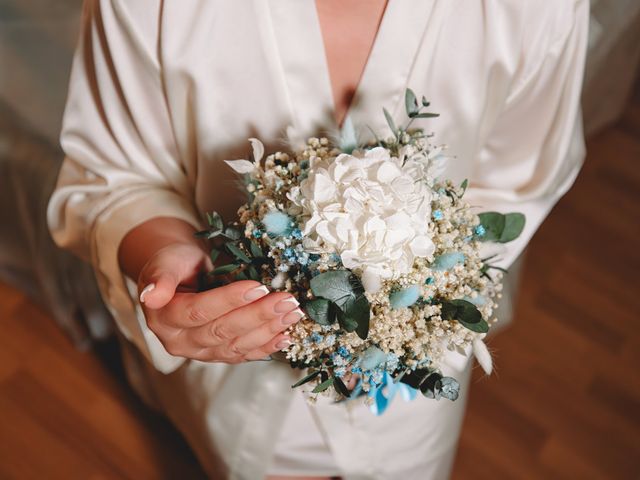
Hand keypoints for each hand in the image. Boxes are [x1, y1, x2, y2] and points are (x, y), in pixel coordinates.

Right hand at [137, 243, 303, 362]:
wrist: (179, 274)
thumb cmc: (174, 263)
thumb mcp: (165, 262)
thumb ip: (160, 278)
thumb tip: (149, 295)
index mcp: (163, 319)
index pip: (198, 312)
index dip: (228, 301)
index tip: (258, 286)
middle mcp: (180, 341)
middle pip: (221, 331)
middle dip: (257, 316)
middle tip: (286, 300)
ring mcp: (200, 352)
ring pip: (236, 346)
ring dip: (268, 330)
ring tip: (292, 313)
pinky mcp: (218, 355)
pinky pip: (243, 354)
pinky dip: (267, 346)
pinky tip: (286, 335)